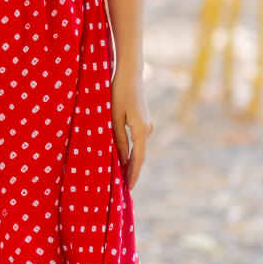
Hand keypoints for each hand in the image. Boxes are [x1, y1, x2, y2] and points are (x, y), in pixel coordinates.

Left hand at [110, 69, 152, 187]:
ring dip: (132, 162)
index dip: (133, 174)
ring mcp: (148, 125)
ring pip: (140, 149)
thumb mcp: (114, 118)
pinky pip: (139, 141)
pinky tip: (125, 157)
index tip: (128, 188)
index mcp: (141, 130)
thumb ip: (119, 139)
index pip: (138, 158)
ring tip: (123, 176)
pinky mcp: (144, 121)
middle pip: (141, 156)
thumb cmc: (118, 93)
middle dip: (133, 171)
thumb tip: (122, 159)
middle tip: (126, 188)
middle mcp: (148, 130)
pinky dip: (133, 152)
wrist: (130, 74)